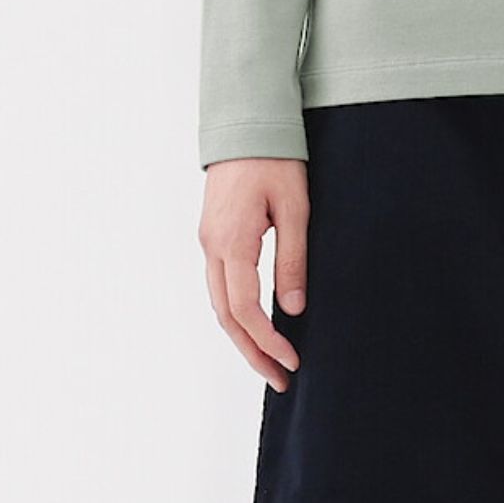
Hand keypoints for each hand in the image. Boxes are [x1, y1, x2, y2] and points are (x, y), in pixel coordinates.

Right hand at [199, 157, 309, 391]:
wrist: (247, 122)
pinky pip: (220, 285)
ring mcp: (208, 242)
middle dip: (252, 352)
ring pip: (219, 304)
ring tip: (271, 362)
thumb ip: (292, 258)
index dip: (267, 342)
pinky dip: (236, 313)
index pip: (245, 310)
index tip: (292, 362)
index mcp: (231, 242)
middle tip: (282, 379)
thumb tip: (292, 309)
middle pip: (226, 316)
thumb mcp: (294, 206)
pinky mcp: (213, 235)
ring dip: (242, 337)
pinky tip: (256, 325)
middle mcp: (212, 247)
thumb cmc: (275, 159)